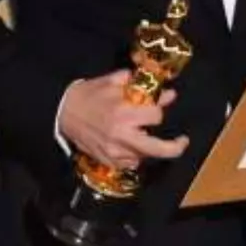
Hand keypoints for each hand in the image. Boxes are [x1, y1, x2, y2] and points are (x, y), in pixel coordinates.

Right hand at [58, 71, 188, 170]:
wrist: (62, 111)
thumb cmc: (89, 94)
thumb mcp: (113, 82)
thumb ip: (139, 85)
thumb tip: (165, 92)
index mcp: (123, 113)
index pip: (156, 116)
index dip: (158, 108)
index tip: (158, 103)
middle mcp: (121, 136)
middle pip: (157, 149)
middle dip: (175, 147)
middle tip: (183, 141)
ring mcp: (114, 151)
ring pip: (144, 156)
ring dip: (150, 147)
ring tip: (147, 135)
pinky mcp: (107, 161)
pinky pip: (130, 164)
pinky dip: (135, 156)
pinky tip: (133, 146)